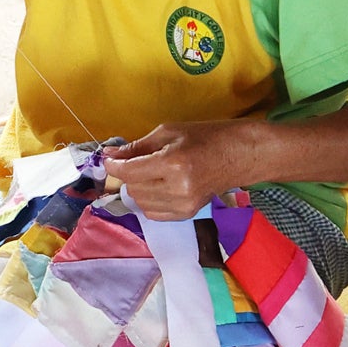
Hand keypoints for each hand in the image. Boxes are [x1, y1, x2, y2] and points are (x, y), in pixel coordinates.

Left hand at [101, 121, 255, 220]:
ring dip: (138, 187)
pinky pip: (153, 213)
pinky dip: (149, 200)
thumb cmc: (206, 137)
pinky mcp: (187, 214)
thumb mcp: (169, 132)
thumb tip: (109, 155)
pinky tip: (160, 187)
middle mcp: (178, 188)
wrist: (239, 156)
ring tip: (153, 173)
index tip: (108, 159)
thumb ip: (137, 147)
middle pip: (133, 187)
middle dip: (129, 174)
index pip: (130, 171)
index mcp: (174, 163)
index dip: (114, 166)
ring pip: (140, 202)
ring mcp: (183, 205)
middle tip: (137, 161)